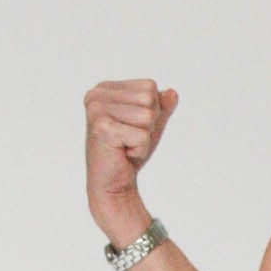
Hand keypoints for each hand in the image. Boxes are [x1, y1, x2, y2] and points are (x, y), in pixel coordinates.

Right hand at [84, 79, 178, 215]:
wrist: (114, 184)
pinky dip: (140, 150)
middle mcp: (97, 95)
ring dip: (144, 137)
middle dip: (149, 124)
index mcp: (105, 88)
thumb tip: (173, 93)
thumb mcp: (150, 125)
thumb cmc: (129, 153)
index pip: (149, 86)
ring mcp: (97, 110)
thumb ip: (162, 107)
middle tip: (129, 139)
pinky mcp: (102, 129)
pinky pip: (142, 136)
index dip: (152, 111)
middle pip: (149, 98)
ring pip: (148, 117)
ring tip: (126, 145)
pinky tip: (124, 154)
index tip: (132, 127)